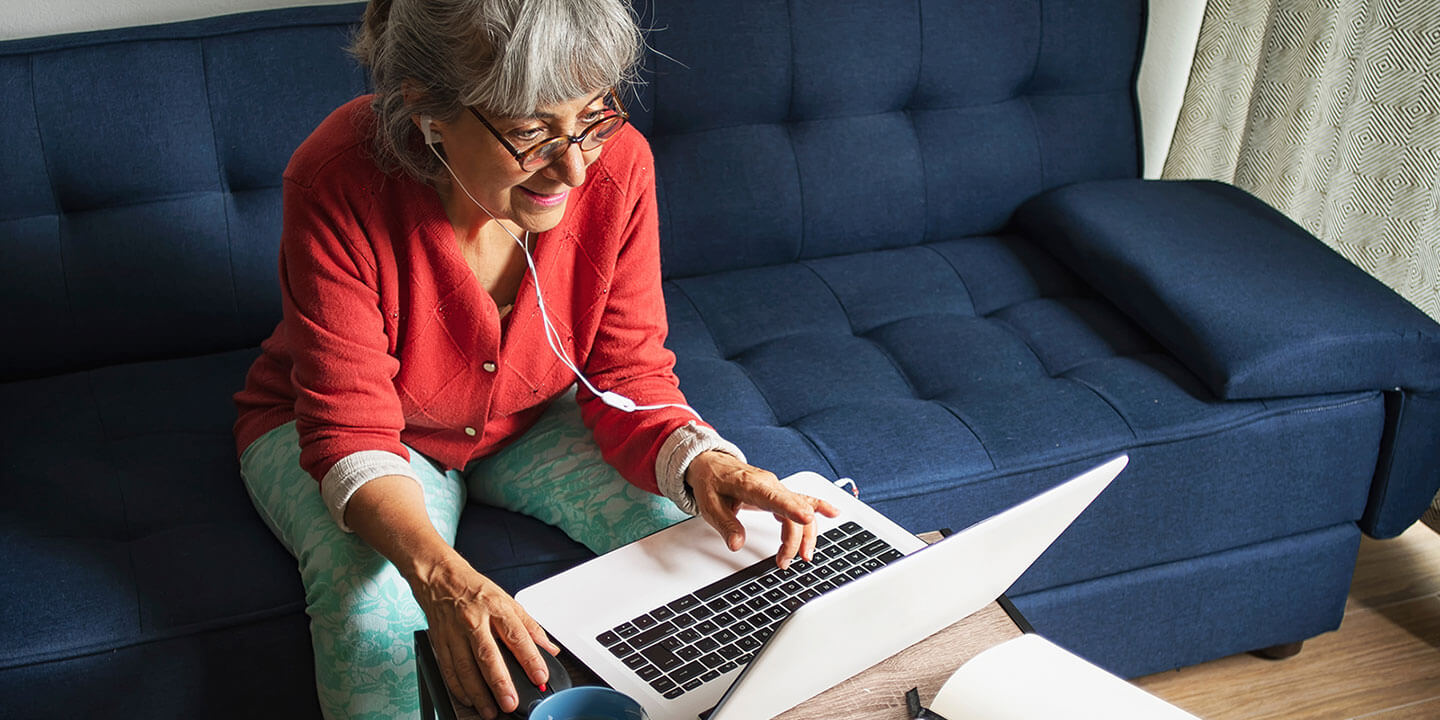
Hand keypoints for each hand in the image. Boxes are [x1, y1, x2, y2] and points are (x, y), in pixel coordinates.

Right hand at [408, 552, 560, 718]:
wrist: (440, 578)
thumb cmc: (476, 590)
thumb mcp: (508, 601)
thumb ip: (530, 627)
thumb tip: (550, 649)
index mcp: (497, 608)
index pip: (517, 636)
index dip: (530, 658)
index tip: (540, 676)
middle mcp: (475, 621)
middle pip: (488, 655)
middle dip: (500, 683)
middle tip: (510, 703)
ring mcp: (455, 632)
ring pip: (466, 668)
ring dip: (478, 693)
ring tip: (490, 710)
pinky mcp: (440, 642)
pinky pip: (449, 669)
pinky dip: (458, 688)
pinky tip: (468, 699)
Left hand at [684, 451, 839, 568]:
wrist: (711, 463)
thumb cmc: (712, 481)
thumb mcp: (709, 505)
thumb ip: (725, 525)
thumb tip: (736, 544)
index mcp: (752, 485)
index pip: (776, 497)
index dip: (793, 509)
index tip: (807, 519)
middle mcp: (770, 484)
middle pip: (793, 510)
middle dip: (795, 538)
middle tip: (785, 562)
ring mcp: (777, 488)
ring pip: (802, 508)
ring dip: (806, 533)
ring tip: (804, 555)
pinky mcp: (778, 493)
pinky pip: (802, 501)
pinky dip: (818, 508)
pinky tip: (833, 513)